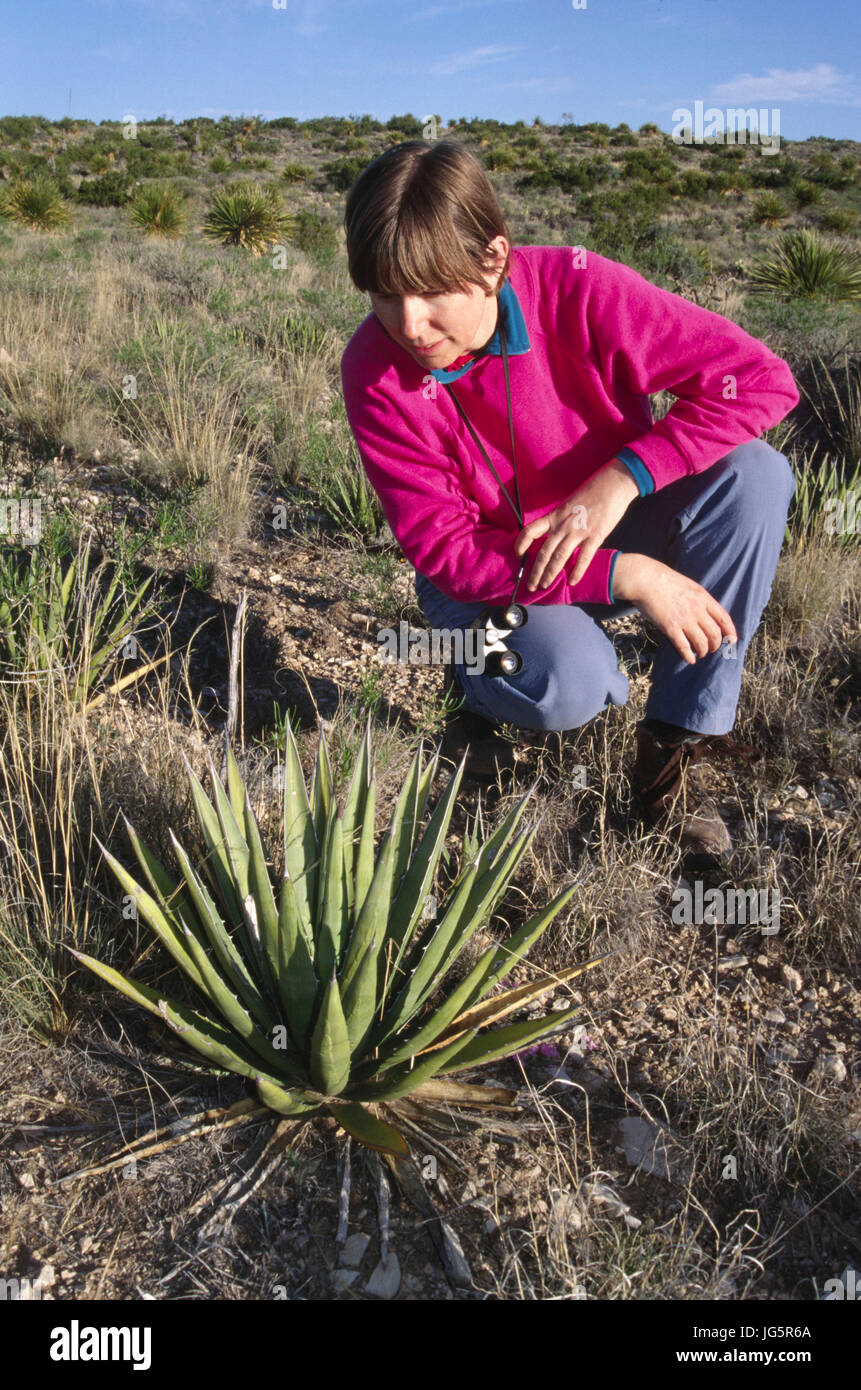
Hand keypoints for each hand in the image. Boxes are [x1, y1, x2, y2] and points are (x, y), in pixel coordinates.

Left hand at [515, 457, 639, 590]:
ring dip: (550, 574)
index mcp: (554, 515)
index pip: (530, 531)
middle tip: (530, 586)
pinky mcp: (595, 535)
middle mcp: (563, 525)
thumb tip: (553, 533)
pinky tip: (572, 582)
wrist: (613, 483)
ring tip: (545, 586)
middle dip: (535, 571)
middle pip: (543, 552)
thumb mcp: (568, 503)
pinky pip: (584, 557)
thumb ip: (560, 519)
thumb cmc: (592, 491)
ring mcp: (579, 531)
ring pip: (559, 557)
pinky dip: (577, 571)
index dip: (520, 545)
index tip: (518, 557)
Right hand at [613, 554, 737, 664]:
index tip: (732, 640)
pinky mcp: (671, 627)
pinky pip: (684, 647)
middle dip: (716, 645)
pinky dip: (689, 656)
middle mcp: (697, 610)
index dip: (730, 631)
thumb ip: (699, 599)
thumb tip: (705, 613)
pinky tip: (689, 659)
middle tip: (712, 649)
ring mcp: (684, 619)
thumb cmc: (665, 580)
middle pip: (715, 634)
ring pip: (702, 643)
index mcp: (703, 598)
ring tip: (700, 653)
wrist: (645, 579)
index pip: (724, 618)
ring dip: (703, 651)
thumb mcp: (689, 586)